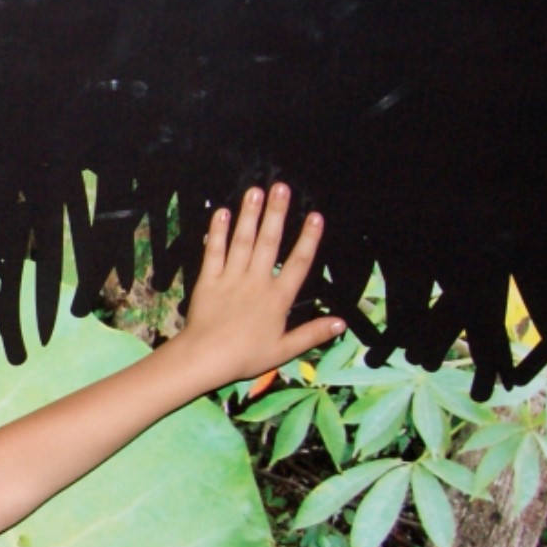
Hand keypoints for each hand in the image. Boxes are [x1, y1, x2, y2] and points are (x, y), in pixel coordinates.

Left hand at [171, 183, 343, 388]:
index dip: (308, 239)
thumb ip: (312, 333)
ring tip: (255, 191)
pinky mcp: (207, 280)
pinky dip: (218, 232)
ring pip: (242, 241)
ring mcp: (231, 279)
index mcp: (277, 298)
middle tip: (281, 188)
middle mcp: (256, 282)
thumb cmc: (246, 356)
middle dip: (276, 213)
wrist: (205, 358)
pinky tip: (222, 213)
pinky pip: (214, 252)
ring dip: (250, 215)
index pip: (298, 263)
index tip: (315, 216)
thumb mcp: (285, 349)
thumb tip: (341, 322)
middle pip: (269, 243)